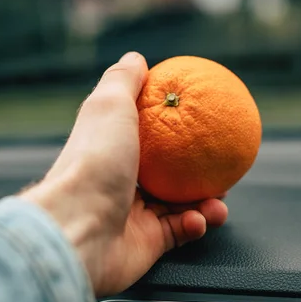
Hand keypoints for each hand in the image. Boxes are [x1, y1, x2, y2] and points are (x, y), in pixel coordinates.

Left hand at [19, 52, 227, 296]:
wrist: (78, 230)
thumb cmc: (94, 163)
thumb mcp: (109, 105)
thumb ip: (123, 80)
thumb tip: (137, 58)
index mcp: (111, 149)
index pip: (144, 134)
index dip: (172, 127)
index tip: (198, 121)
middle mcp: (120, 181)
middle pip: (166, 172)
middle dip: (197, 170)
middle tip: (221, 167)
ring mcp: (131, 214)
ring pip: (179, 205)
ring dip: (205, 201)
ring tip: (221, 199)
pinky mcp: (143, 243)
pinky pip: (179, 233)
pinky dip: (195, 225)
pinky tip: (201, 218)